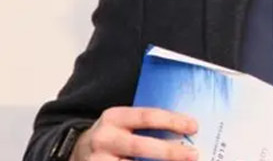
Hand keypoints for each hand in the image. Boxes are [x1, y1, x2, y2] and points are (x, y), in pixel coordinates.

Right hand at [72, 106, 198, 160]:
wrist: (78, 152)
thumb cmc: (114, 136)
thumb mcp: (124, 123)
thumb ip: (147, 125)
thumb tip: (188, 131)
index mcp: (114, 117)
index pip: (146, 116)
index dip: (171, 121)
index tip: (194, 127)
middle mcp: (104, 139)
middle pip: (140, 146)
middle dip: (169, 152)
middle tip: (193, 154)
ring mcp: (99, 160)